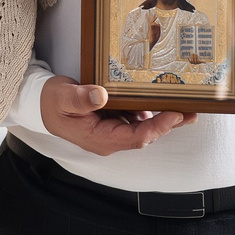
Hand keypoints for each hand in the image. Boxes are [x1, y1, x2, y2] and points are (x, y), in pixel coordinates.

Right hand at [39, 75, 188, 155]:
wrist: (42, 106)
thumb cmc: (52, 102)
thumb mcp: (63, 98)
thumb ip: (81, 98)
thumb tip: (101, 95)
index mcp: (100, 138)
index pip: (136, 137)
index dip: (157, 127)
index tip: (174, 114)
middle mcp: (110, 138)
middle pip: (146, 134)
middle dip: (169, 124)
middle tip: (192, 111)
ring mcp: (113, 130)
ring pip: (145, 127)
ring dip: (165, 117)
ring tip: (187, 104)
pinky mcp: (115, 120)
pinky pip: (138, 118)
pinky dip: (152, 109)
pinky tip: (163, 98)